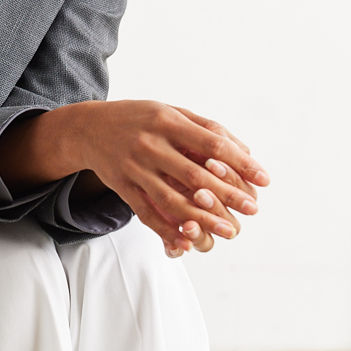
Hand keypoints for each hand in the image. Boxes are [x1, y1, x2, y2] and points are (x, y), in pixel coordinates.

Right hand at [0, 99, 268, 256]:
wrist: (86, 127)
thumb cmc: (138, 118)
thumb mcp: (169, 111)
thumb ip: (205, 128)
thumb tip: (244, 151)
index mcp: (167, 121)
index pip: (212, 144)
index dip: (242, 163)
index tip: (264, 180)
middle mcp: (149, 144)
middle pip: (195, 174)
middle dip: (228, 194)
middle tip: (252, 209)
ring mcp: (134, 168)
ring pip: (171, 199)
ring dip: (202, 217)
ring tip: (227, 229)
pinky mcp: (122, 187)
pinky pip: (147, 213)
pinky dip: (168, 230)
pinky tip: (188, 240)